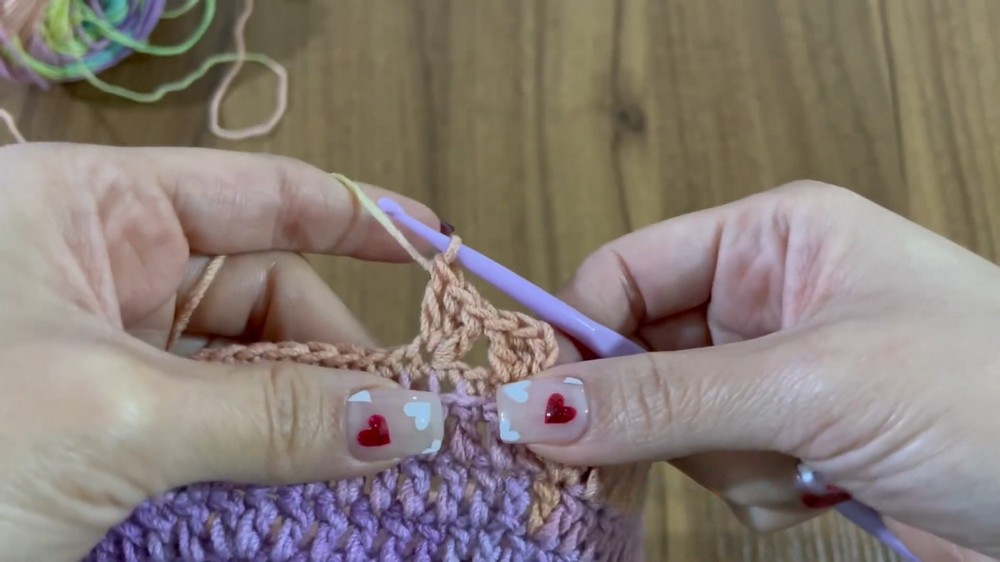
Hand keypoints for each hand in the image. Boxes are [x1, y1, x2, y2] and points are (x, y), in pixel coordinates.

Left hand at [0, 143, 447, 560]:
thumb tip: (412, 417)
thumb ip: (273, 415)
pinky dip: (262, 456)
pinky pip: (209, 425)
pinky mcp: (98, 425)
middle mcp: (95, 267)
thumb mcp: (115, 420)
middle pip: (263, 290)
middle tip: (412, 415)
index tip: (439, 246)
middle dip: (339, 348)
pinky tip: (312, 485)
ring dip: (308, 415)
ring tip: (375, 460)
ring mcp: (96, 349)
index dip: (356, 213)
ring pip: (241, 368)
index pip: (257, 191)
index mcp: (83, 209)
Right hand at [495, 181, 999, 560]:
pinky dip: (755, 492)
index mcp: (774, 239)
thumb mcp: (813, 382)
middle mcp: (771, 296)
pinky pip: (721, 468)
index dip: (579, 335)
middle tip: (687, 448)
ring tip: (799, 466)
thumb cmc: (989, 395)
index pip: (627, 272)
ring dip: (721, 461)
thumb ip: (665, 396)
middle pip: (643, 353)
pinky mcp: (800, 439)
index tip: (543, 404)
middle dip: (658, 413)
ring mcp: (783, 372)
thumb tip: (535, 407)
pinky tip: (823, 489)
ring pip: (676, 421)